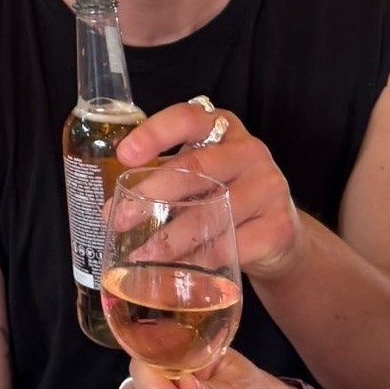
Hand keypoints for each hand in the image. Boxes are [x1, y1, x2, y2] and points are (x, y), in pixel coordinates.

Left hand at [116, 103, 304, 280]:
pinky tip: (178, 270)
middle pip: (194, 169)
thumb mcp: (198, 176)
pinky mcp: (279, 226)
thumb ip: (162, 178)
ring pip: (210, 214)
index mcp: (222, 128)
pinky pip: (229, 246)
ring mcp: (270, 187)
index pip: (187, 118)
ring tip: (140, 254)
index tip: (124, 154)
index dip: (154, 133)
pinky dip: (198, 260)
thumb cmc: (224, 197)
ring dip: (169, 238)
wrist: (277, 236)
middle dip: (150, 195)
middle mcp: (250, 151)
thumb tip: (110, 206)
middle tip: (118, 218)